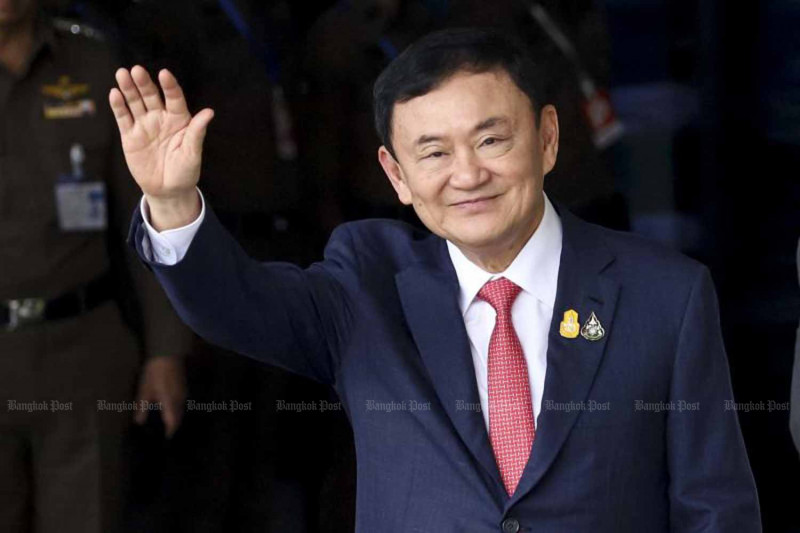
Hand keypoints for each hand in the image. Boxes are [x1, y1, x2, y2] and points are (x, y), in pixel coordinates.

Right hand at [109, 67, 213, 227]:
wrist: (168, 189)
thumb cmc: (185, 171)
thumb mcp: (192, 153)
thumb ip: (197, 132)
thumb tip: (209, 112)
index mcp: (179, 120)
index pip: (174, 98)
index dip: (169, 86)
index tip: (164, 74)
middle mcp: (161, 118)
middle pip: (151, 96)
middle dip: (144, 83)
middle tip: (136, 70)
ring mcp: (145, 125)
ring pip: (135, 103)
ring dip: (128, 88)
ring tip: (122, 74)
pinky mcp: (130, 136)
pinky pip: (124, 118)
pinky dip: (119, 106)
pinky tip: (115, 94)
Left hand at [134, 355, 186, 438]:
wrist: (166, 354)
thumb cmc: (154, 373)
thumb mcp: (144, 390)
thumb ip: (142, 407)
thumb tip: (139, 422)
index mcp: (170, 402)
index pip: (173, 423)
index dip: (169, 432)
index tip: (165, 439)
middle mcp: (179, 400)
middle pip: (178, 418)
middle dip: (172, 426)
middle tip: (163, 433)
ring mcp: (183, 393)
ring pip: (180, 410)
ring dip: (175, 418)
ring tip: (165, 423)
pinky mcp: (183, 388)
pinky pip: (180, 404)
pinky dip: (176, 410)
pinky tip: (168, 408)